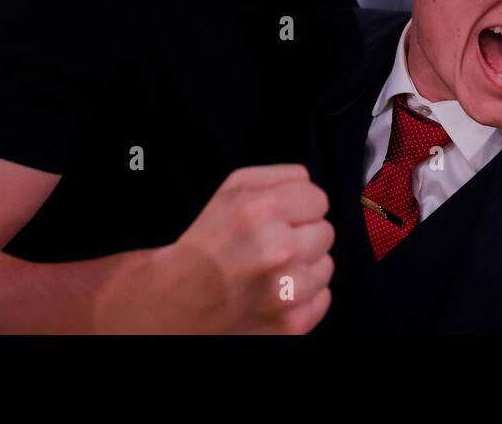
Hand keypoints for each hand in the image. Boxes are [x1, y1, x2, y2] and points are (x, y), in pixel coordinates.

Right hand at [96, 164, 333, 333]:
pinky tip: (275, 293)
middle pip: (326, 232)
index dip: (298, 207)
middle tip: (272, 245)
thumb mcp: (231, 190)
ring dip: (305, 266)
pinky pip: (323, 298)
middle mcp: (279, 250)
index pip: (318, 199)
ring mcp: (288, 292)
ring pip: (327, 266)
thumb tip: (308, 181)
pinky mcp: (293, 324)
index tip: (279, 218)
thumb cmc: (206, 242)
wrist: (175, 301)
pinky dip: (304, 296)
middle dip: (302, 235)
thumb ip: (277, 177)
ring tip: (272, 270)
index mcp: (262, 210)